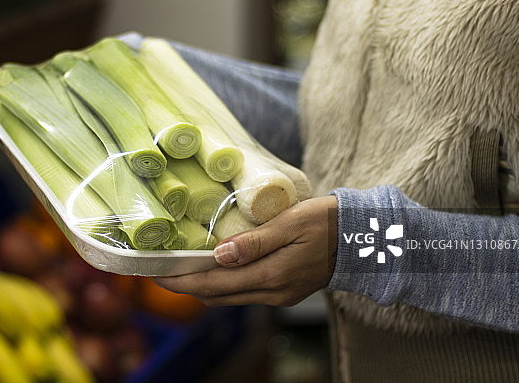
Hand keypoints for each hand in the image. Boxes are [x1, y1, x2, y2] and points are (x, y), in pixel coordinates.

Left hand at [155, 195, 338, 306]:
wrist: (362, 237)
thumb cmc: (326, 222)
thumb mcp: (289, 223)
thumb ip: (254, 242)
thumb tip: (218, 256)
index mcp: (271, 277)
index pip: (214, 286)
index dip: (182, 282)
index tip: (156, 274)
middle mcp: (272, 293)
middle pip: (218, 296)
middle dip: (187, 286)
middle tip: (161, 271)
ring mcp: (280, 295)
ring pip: (231, 296)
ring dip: (205, 286)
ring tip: (182, 268)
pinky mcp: (285, 291)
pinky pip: (246, 291)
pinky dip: (226, 283)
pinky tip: (216, 267)